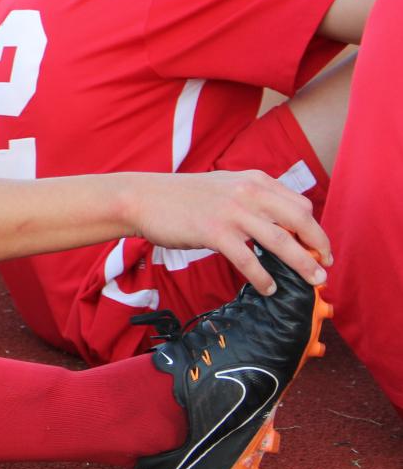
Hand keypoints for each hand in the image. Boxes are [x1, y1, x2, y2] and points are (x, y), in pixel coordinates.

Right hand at [121, 170, 330, 294]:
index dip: (314, 228)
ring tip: (313, 282)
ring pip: (282, 242)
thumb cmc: (181, 196)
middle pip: (301, 220)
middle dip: (319, 245)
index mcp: (253, 179)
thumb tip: (278, 223)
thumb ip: (252, 198)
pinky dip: (264, 278)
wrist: (143, 198)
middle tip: (325, 266)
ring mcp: (232, 212)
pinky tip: (269, 288)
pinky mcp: (214, 232)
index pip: (299, 203)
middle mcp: (248, 192)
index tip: (317, 246)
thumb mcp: (224, 186)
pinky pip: (250, 260)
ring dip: (303, 265)